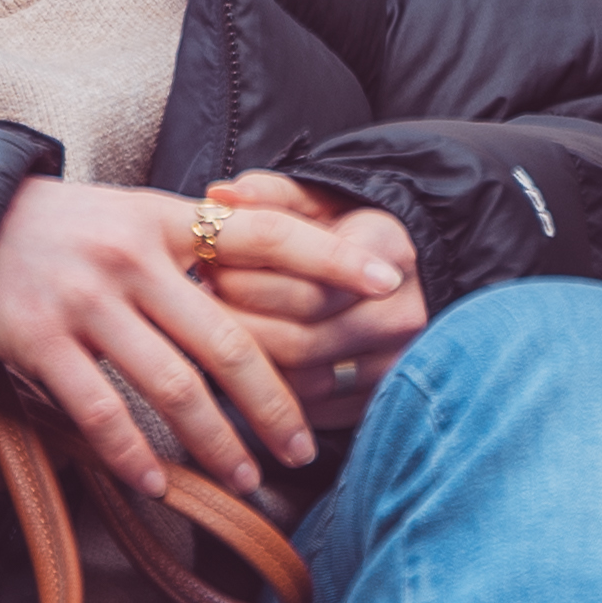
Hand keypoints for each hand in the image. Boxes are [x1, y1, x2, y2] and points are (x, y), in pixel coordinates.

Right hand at [0, 175, 316, 496]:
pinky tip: (157, 484)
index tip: (389, 284)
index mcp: (168, 220)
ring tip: (243, 478)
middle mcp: (133, 259)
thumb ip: (199, 243)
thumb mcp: (137, 215)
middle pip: (227, 340)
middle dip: (274, 403)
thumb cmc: (69, 229)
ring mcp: (86, 301)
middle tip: (304, 448)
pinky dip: (133, 454)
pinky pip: (100, 410)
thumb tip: (279, 282)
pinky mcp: (40, 342)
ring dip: (215, 444)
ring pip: (172, 386)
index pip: (266, 233)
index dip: (331, 257)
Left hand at [193, 171, 425, 432]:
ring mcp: (393, 363)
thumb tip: (216, 195)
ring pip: (301, 380)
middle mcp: (400, 314)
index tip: (204, 264)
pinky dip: (271, 390)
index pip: (305, 281)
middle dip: (237, 323)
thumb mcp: (319, 199)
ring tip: (211, 332)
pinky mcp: (378, 399)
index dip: (243, 279)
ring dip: (247, 362)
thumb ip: (271, 195)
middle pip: (298, 337)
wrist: (406, 277)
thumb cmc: (348, 232)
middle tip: (195, 305)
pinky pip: (312, 407)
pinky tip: (244, 364)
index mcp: (388, 251)